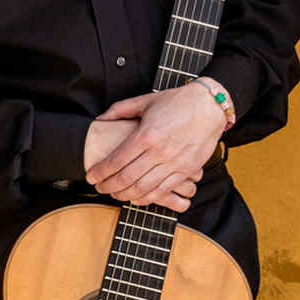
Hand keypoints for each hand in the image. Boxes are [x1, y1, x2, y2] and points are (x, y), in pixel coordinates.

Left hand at [84, 80, 225, 210]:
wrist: (209, 106)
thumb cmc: (176, 101)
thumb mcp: (144, 101)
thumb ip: (119, 110)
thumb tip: (99, 120)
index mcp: (146, 134)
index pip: (117, 160)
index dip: (100, 171)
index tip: (90, 176)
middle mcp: (159, 152)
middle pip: (127, 178)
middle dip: (109, 186)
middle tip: (99, 188)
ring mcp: (175, 163)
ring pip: (144, 188)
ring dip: (125, 195)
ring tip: (114, 194)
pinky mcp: (187, 170)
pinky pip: (164, 190)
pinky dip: (148, 198)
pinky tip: (136, 197)